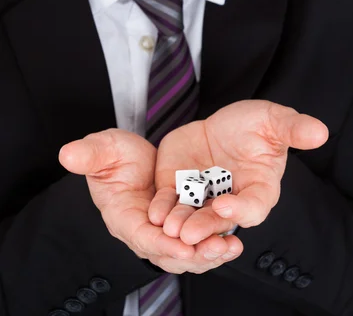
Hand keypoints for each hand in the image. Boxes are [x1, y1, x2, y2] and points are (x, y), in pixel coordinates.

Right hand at [58, 128, 241, 273]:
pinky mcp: (181, 227)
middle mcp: (144, 231)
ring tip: (230, 247)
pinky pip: (197, 243)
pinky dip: (215, 243)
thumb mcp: (104, 148)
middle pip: (167, 253)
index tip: (182, 245)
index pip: (141, 236)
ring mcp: (163, 232)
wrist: (133, 156)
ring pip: (186, 254)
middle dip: (192, 255)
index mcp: (123, 216)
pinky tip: (234, 240)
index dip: (160, 243)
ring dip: (208, 254)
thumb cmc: (115, 155)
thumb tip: (67, 153)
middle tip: (217, 249)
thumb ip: (89, 154)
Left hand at [149, 100, 328, 245]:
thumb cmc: (254, 124)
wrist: (222, 123)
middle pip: (220, 220)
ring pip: (193, 217)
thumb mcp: (274, 120)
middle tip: (189, 233)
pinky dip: (164, 209)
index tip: (227, 207)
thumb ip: (293, 129)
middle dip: (205, 227)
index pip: (254, 206)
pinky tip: (156, 213)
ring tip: (170, 227)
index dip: (242, 210)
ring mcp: (204, 197)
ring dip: (182, 224)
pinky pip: (171, 203)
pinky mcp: (181, 189)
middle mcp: (232, 200)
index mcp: (259, 188)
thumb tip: (322, 131)